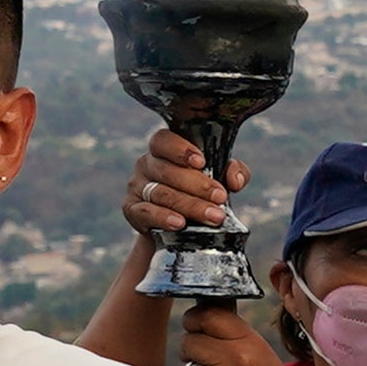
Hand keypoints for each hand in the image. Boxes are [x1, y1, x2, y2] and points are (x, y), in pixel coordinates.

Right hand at [118, 126, 228, 246]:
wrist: (176, 225)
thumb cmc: (199, 190)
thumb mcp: (218, 176)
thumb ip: (232, 171)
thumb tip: (235, 180)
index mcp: (163, 148)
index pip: (163, 140)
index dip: (181, 149)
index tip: (202, 162)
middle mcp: (146, 164)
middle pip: (168, 172)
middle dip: (198, 185)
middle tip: (221, 198)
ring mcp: (136, 186)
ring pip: (161, 194)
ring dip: (189, 205)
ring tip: (213, 216)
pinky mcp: (131, 209)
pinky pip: (145, 212)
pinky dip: (163, 217)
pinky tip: (180, 223)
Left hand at [172, 299, 309, 365]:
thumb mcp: (261, 352)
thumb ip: (233, 334)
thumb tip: (203, 315)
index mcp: (249, 340)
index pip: (207, 315)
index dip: (195, 318)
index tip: (194, 323)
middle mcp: (236, 357)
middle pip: (190, 340)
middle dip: (194, 349)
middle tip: (208, 359)